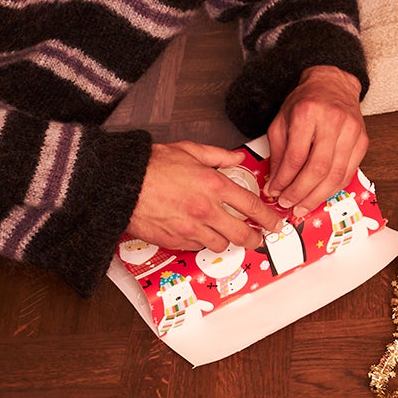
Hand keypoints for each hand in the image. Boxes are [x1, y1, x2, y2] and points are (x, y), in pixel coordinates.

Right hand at [127, 141, 289, 251]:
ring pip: (220, 245)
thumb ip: (218, 156)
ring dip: (226, 240)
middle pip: (242, 234)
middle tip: (258, 238)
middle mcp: (206, 210)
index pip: (251, 206)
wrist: (122, 184)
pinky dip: (202, 242)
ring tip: (225, 233)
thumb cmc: (152, 166)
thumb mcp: (190, 150)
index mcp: (213, 185)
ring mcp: (190, 229)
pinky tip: (199, 233)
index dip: (268, 217)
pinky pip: (197, 248)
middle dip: (254, 238)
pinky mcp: (175, 241)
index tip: (275, 223)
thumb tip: (236, 158)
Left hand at [262, 64, 367, 219]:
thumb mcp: (282, 121)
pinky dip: (334, 188)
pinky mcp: (362, 139)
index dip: (284, 180)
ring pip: (336, 174)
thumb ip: (278, 153)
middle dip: (301, 193)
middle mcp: (332, 121)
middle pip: (317, 168)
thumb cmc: (305, 101)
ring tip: (303, 207)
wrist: (332, 84)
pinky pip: (349, 172)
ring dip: (317, 196)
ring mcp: (351, 130)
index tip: (275, 192)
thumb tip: (275, 184)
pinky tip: (321, 195)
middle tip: (289, 205)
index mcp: (307, 112)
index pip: (295, 156)